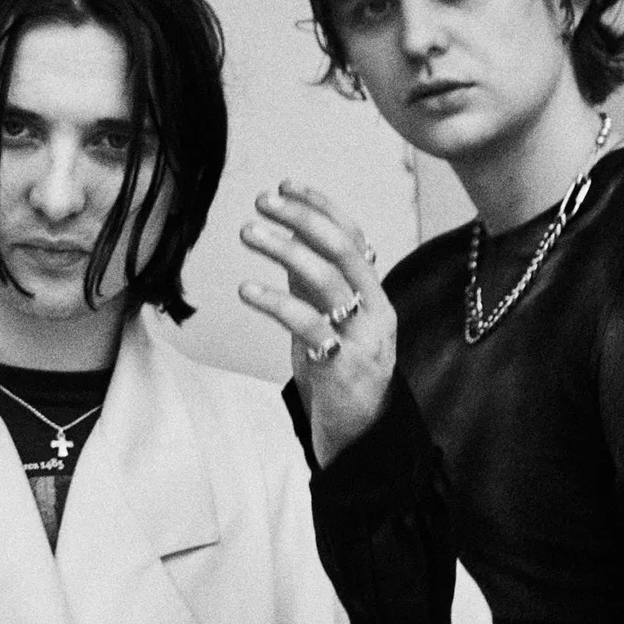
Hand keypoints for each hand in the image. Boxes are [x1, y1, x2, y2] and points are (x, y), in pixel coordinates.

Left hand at [236, 180, 395, 466]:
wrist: (362, 439)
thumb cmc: (341, 376)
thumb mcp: (330, 322)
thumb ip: (314, 286)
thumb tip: (288, 239)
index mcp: (376, 296)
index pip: (354, 237)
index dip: (320, 207)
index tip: (285, 185)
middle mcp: (376, 311)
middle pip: (344, 250)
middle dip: (303, 218)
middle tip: (263, 200)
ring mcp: (363, 339)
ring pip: (327, 280)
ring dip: (285, 249)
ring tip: (248, 232)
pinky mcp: (342, 366)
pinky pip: (308, 325)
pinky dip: (276, 301)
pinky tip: (246, 289)